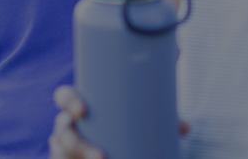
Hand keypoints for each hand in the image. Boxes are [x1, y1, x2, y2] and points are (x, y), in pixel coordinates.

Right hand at [49, 87, 189, 158]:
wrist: (113, 147)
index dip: (69, 101)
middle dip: (77, 146)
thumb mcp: (139, 112)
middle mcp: (68, 126)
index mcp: (81, 105)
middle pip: (62, 133)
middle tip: (101, 158)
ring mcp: (66, 148)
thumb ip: (159, 107)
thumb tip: (185, 115)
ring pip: (62, 154)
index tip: (83, 111)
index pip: (64, 96)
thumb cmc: (125, 122)